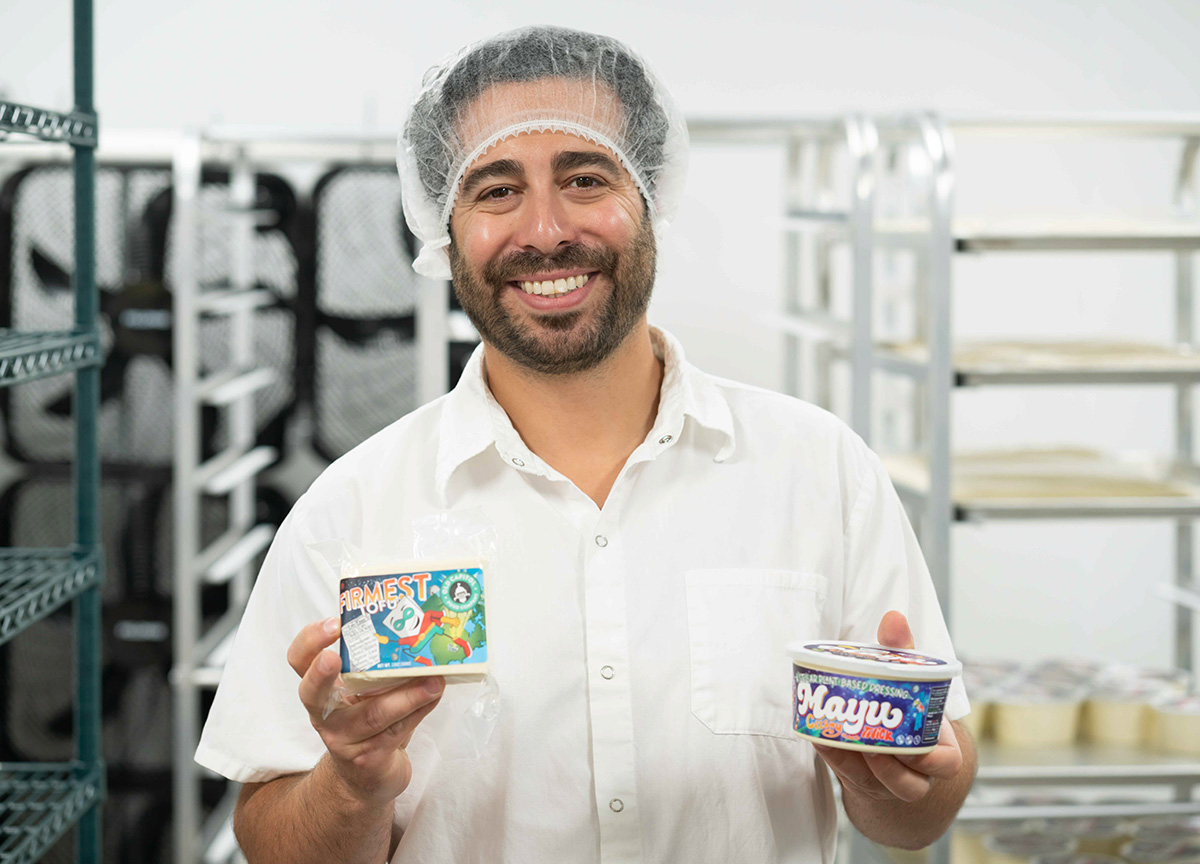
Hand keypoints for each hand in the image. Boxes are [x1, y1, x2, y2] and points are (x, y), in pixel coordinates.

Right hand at [287, 617, 443, 807]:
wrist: (367, 778)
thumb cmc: (370, 720)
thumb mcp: (369, 690)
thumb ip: (384, 665)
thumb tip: (422, 632)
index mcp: (322, 689)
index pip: (300, 660)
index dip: (310, 641)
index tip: (334, 623)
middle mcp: (324, 714)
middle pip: (311, 693)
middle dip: (321, 673)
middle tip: (333, 657)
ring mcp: (343, 739)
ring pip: (372, 715)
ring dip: (406, 696)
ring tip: (432, 680)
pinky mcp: (368, 759)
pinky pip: (395, 732)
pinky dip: (419, 710)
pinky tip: (434, 695)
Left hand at [812, 611, 962, 802]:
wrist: (890, 736)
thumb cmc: (904, 704)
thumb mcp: (908, 677)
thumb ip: (902, 650)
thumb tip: (894, 617)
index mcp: (941, 750)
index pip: (947, 764)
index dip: (931, 759)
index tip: (911, 744)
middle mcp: (917, 774)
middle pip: (909, 784)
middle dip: (889, 766)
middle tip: (871, 742)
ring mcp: (887, 782)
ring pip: (877, 786)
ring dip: (856, 765)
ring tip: (843, 737)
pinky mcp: (860, 781)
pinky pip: (848, 776)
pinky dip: (834, 758)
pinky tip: (819, 736)